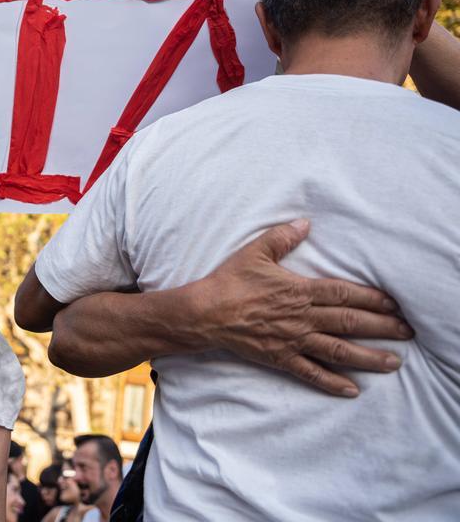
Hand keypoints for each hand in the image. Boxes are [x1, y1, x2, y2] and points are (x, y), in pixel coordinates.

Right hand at [189, 220, 412, 396]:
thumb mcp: (254, 252)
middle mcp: (302, 317)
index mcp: (299, 290)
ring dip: (369, 357)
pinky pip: (311, 373)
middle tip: (408, 332)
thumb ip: (282, 237)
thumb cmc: (229, 281)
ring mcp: (293, 340)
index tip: (395, 304)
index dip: (372, 299)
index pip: (344, 294)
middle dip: (382, 328)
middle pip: (350, 323)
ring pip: (339, 350)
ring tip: (394, 362)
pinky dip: (332, 382)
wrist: (204, 312)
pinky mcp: (280, 358)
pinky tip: (352, 389)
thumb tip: (305, 223)